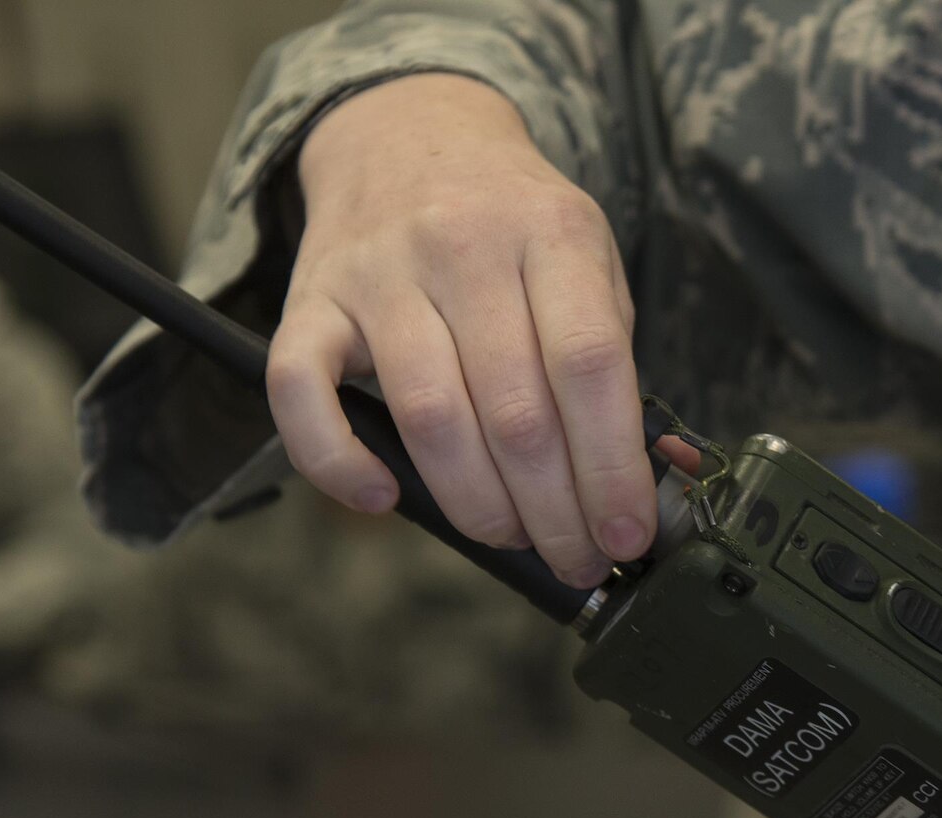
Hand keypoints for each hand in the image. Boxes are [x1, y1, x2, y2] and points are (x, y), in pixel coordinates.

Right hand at [271, 73, 649, 587]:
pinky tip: (382, 498)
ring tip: (511, 538)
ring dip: (477, 505)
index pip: (590, 366)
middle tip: (576, 558)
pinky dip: (336, 461)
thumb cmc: (514, 228)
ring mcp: (379, 272)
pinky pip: (301, 392)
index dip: (612, 467)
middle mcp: (463, 246)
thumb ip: (611, 365)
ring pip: (430, 417)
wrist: (410, 135)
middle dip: (554, 511)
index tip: (626, 534)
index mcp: (552, 233)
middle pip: (516, 412)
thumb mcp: (587, 264)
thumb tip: (640, 486)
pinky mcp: (309, 299)